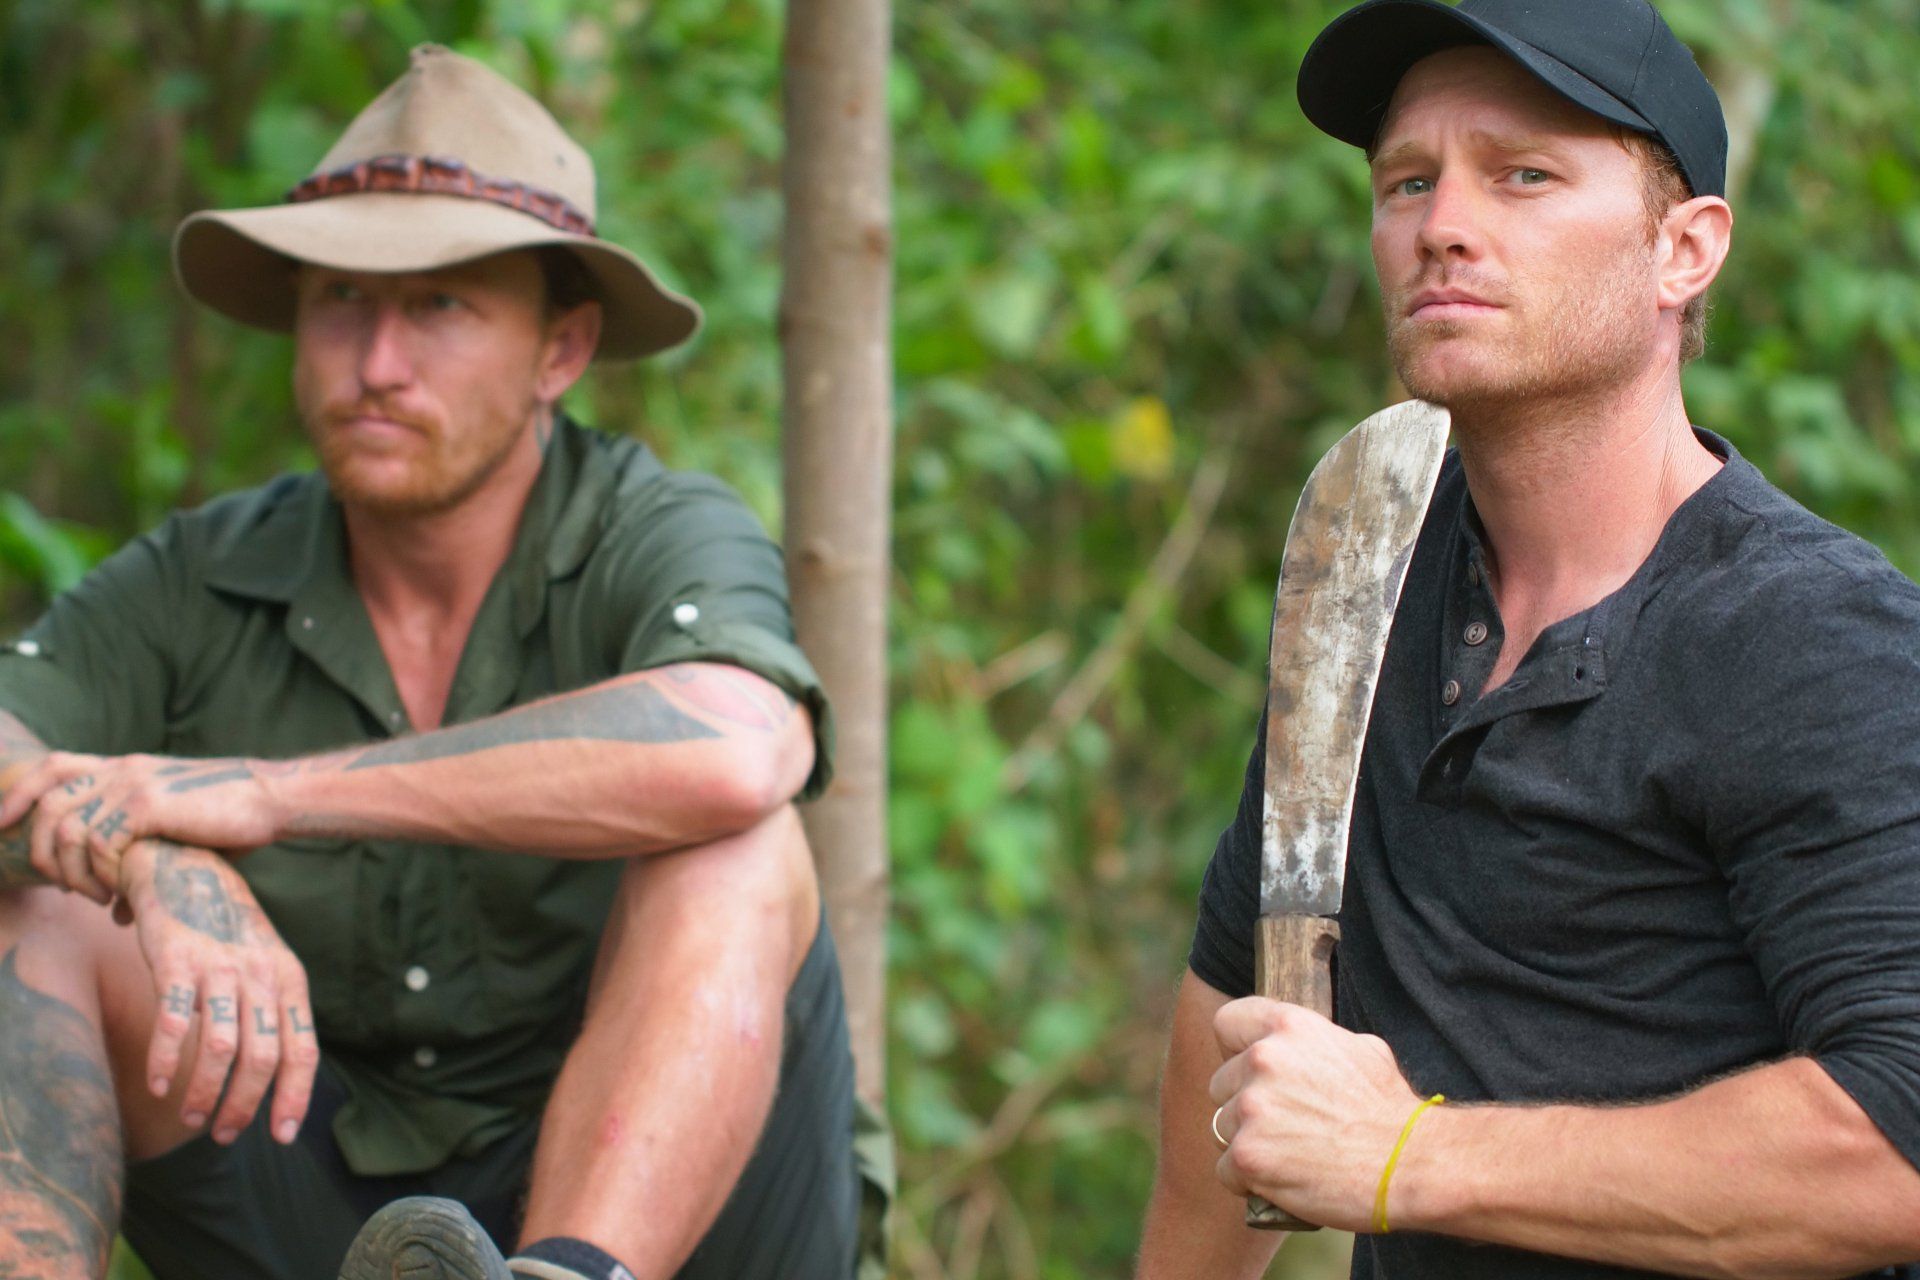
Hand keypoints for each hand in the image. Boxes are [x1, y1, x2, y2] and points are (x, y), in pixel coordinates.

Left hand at [0, 752, 284, 899]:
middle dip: (40, 849)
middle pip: (47, 801)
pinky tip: (116, 893)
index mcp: (124, 768)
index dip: (18, 794)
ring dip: (71, 871)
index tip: (1, 826)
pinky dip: (99, 874)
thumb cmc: (231, 821)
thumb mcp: (176, 839)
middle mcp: (121, 769)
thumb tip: (118, 916)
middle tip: (60, 886)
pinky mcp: (148, 806)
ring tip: (95, 896)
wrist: (269, 799)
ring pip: (66, 827)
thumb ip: (139, 866)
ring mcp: (133, 785)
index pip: (52, 767)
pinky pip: (99, 843)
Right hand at [119, 838, 319, 1145]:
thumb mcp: (267, 967)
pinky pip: (173, 1020)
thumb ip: (274, 1015)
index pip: (303, 1050)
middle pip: (263, 1058)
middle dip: (244, 1106)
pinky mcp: (177, 959)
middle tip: (225, 1135)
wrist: (187, 869)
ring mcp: (219, 966)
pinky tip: (158, 1085)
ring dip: (204, 1092)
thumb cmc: (228, 934)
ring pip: (221, 1047)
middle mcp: (261, 974)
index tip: (283, 1136)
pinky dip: (166, 1060)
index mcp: (290, 980)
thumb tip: (276, 1081)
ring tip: (191, 1118)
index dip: (294, 1096)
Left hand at [1208, 997, 1423, 1231]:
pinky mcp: (1249, 1155)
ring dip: (1248, 1144)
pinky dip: (1248, 1182)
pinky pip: (1226, 1170)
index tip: (1251, 1073)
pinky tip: (1281, 1181)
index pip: (1226, 1023)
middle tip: (1282, 1126)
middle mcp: (1263, 1059)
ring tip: (1288, 1156)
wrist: (1412, 1162)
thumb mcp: (1359, 1049)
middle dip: (1245, 1105)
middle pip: (1221, 1083)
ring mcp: (1253, 1108)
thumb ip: (1314, 1043)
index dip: (1235, 1050)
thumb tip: (1297, 1047)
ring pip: (1222, 1128)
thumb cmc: (1391, 1110)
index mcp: (1288, 1027)